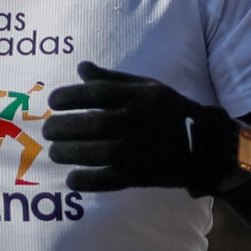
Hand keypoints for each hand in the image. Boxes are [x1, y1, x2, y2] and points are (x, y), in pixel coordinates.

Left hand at [43, 62, 236, 192]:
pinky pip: (107, 181)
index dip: (68, 97)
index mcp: (137, 97)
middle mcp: (136, 122)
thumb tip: (80, 68)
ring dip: (68, 153)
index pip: (95, 93)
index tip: (52, 102)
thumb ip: (111, 79)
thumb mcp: (146, 87)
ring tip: (55, 152)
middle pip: (91, 124)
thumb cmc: (167, 110)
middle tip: (48, 130)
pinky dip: (87, 181)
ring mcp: (137, 150)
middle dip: (62, 127)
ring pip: (95, 153)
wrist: (202, 145)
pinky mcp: (139, 176)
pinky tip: (71, 179)